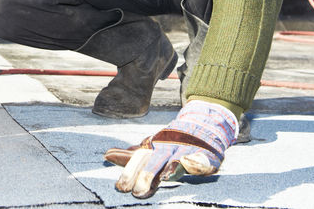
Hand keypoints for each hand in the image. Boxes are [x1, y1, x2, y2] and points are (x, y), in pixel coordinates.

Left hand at [104, 100, 237, 198]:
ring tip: (165, 175)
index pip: (140, 159)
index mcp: (155, 148)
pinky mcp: (205, 154)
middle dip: (147, 174)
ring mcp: (187, 148)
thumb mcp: (150, 147)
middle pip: (156, 159)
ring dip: (171, 166)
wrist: (202, 122)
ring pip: (178, 157)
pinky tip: (189, 163)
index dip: (130, 172)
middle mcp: (169, 147)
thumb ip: (131, 156)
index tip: (120, 188)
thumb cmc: (171, 140)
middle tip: (137, 192)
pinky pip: (202, 158)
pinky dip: (196, 161)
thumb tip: (107, 155)